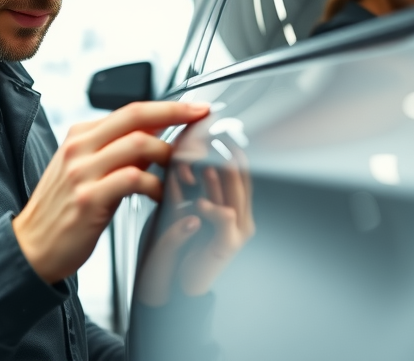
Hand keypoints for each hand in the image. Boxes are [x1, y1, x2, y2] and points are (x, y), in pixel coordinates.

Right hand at [13, 101, 210, 283]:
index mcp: (79, 136)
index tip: (194, 108)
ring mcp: (82, 172)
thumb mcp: (85, 172)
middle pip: (135, 116)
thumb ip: (116, 153)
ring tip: (183, 170)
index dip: (167, 107)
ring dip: (169, 155)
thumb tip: (155, 137)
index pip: (130, 111)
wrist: (31, 247)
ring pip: (138, 144)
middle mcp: (79, 148)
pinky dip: (156, 185)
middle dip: (175, 113)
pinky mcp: (88, 198)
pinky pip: (133, 180)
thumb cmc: (62, 211)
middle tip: (201, 118)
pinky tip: (162, 195)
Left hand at [135, 147, 253, 305]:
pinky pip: (225, 221)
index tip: (213, 130)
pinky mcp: (227, 245)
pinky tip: (199, 202)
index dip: (225, 149)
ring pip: (235, 195)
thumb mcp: (177, 204)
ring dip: (221, 178)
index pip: (235, 170)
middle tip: (216, 135)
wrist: (172, 283)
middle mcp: (239, 214)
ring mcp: (237, 230)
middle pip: (241, 178)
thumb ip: (182, 181)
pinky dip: (212, 208)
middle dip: (228, 155)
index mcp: (230, 203)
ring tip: (209, 161)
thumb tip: (181, 151)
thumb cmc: (175, 244)